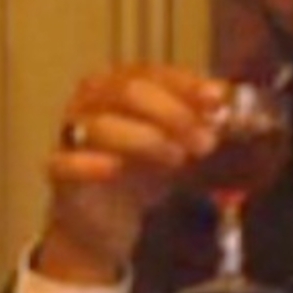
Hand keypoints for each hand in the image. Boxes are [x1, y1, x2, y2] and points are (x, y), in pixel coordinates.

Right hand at [36, 65, 226, 283]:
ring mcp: (71, 134)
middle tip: (205, 141)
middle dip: (173, 114)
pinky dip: (88, 164)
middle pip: (128, 92)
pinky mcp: (58, 171)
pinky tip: (115, 169)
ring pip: (100, 125)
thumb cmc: (146, 169)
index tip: (217, 99)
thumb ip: (204, 120)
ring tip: (177, 159)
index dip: (186, 84)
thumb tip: (234, 103)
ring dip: (145, 139)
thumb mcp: (181, 142)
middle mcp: (93, 100)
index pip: (154, 73)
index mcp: (122, 84)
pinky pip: (64, 161)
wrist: (109, 219)